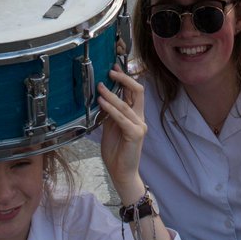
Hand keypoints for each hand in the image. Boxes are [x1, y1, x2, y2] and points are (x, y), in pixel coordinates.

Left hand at [97, 68, 146, 203]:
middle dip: (123, 79)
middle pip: (137, 92)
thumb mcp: (110, 127)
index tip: (114, 67)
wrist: (121, 172)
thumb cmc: (116, 151)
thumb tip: (102, 97)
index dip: (125, 78)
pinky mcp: (135, 134)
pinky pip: (121, 118)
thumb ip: (109, 114)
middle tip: (110, 70)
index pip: (134, 91)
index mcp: (135, 115)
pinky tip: (102, 102)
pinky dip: (111, 109)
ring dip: (111, 94)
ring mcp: (139, 126)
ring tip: (100, 86)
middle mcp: (140, 118)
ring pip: (126, 104)